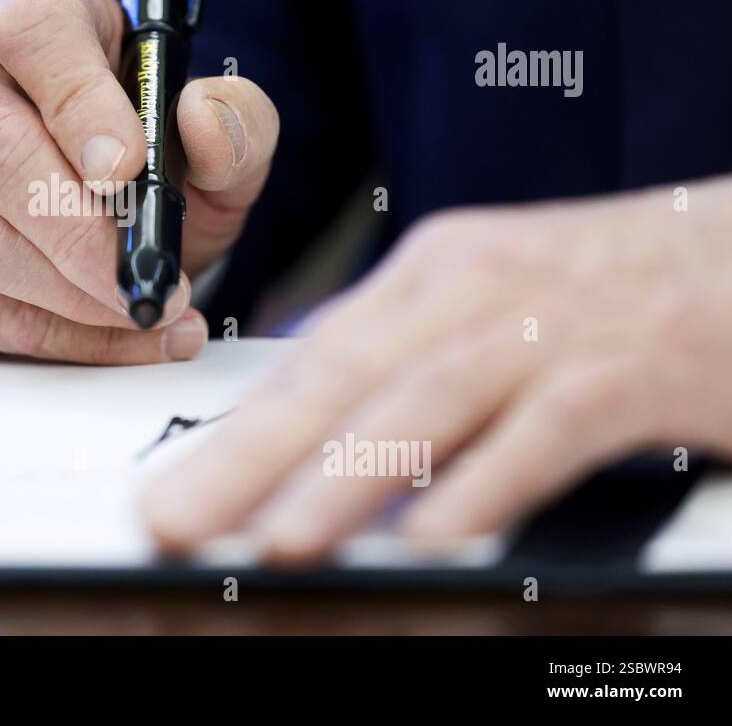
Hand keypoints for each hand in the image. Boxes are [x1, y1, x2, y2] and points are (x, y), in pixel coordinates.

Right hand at [0, 0, 278, 362]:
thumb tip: (204, 120)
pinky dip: (53, 339)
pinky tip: (116, 337)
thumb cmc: (137, 138)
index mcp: (20, 7)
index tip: (129, 171)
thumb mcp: (205, 123)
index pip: (31, 31)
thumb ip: (236, 117)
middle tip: (149, 279)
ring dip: (70, 297)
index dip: (79, 104)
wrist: (80, 180)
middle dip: (77, 232)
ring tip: (150, 310)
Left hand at [141, 177, 731, 559]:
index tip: (173, 487)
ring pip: (428, 398)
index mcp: (429, 271)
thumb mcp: (485, 298)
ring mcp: (552, 321)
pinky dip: (490, 479)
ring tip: (283, 539)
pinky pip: (549, 429)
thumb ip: (400, 352)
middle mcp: (475, 285)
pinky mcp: (636, 366)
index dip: (234, 429)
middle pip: (342, 375)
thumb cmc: (604, 284)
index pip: (309, 358)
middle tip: (179, 519)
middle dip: (250, 456)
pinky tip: (440, 533)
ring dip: (350, 475)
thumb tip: (308, 410)